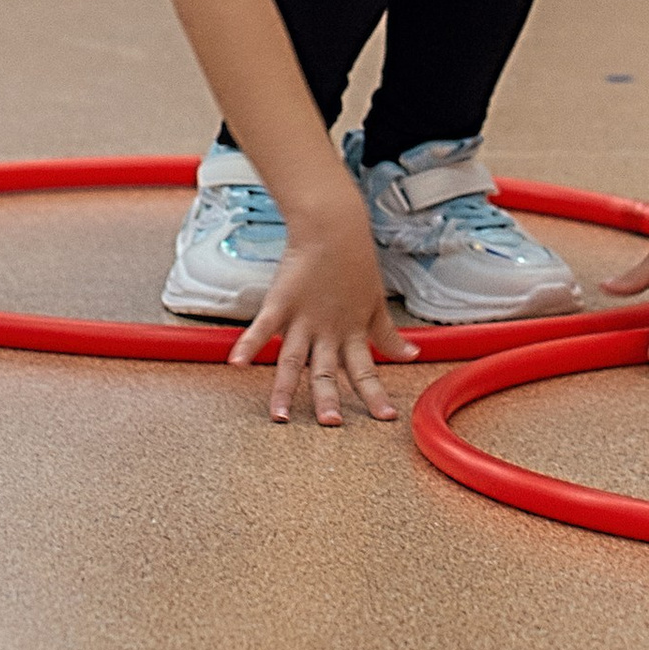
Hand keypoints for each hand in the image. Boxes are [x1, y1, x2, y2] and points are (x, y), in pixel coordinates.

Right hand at [230, 209, 419, 426]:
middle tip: (330, 423)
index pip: (365, 370)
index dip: (375, 394)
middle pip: (325, 371)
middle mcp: (327, 331)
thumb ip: (388, 335)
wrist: (333, 226)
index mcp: (351, 332)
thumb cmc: (355, 263)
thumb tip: (412, 355)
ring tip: (279, 416)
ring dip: (285, 389)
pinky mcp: (280, 302)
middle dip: (328, 398)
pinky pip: (263, 326)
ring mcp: (302, 318)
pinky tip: (236, 363)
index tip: (386, 417)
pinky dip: (249, 344)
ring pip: (292, 360)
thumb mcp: (375, 303)